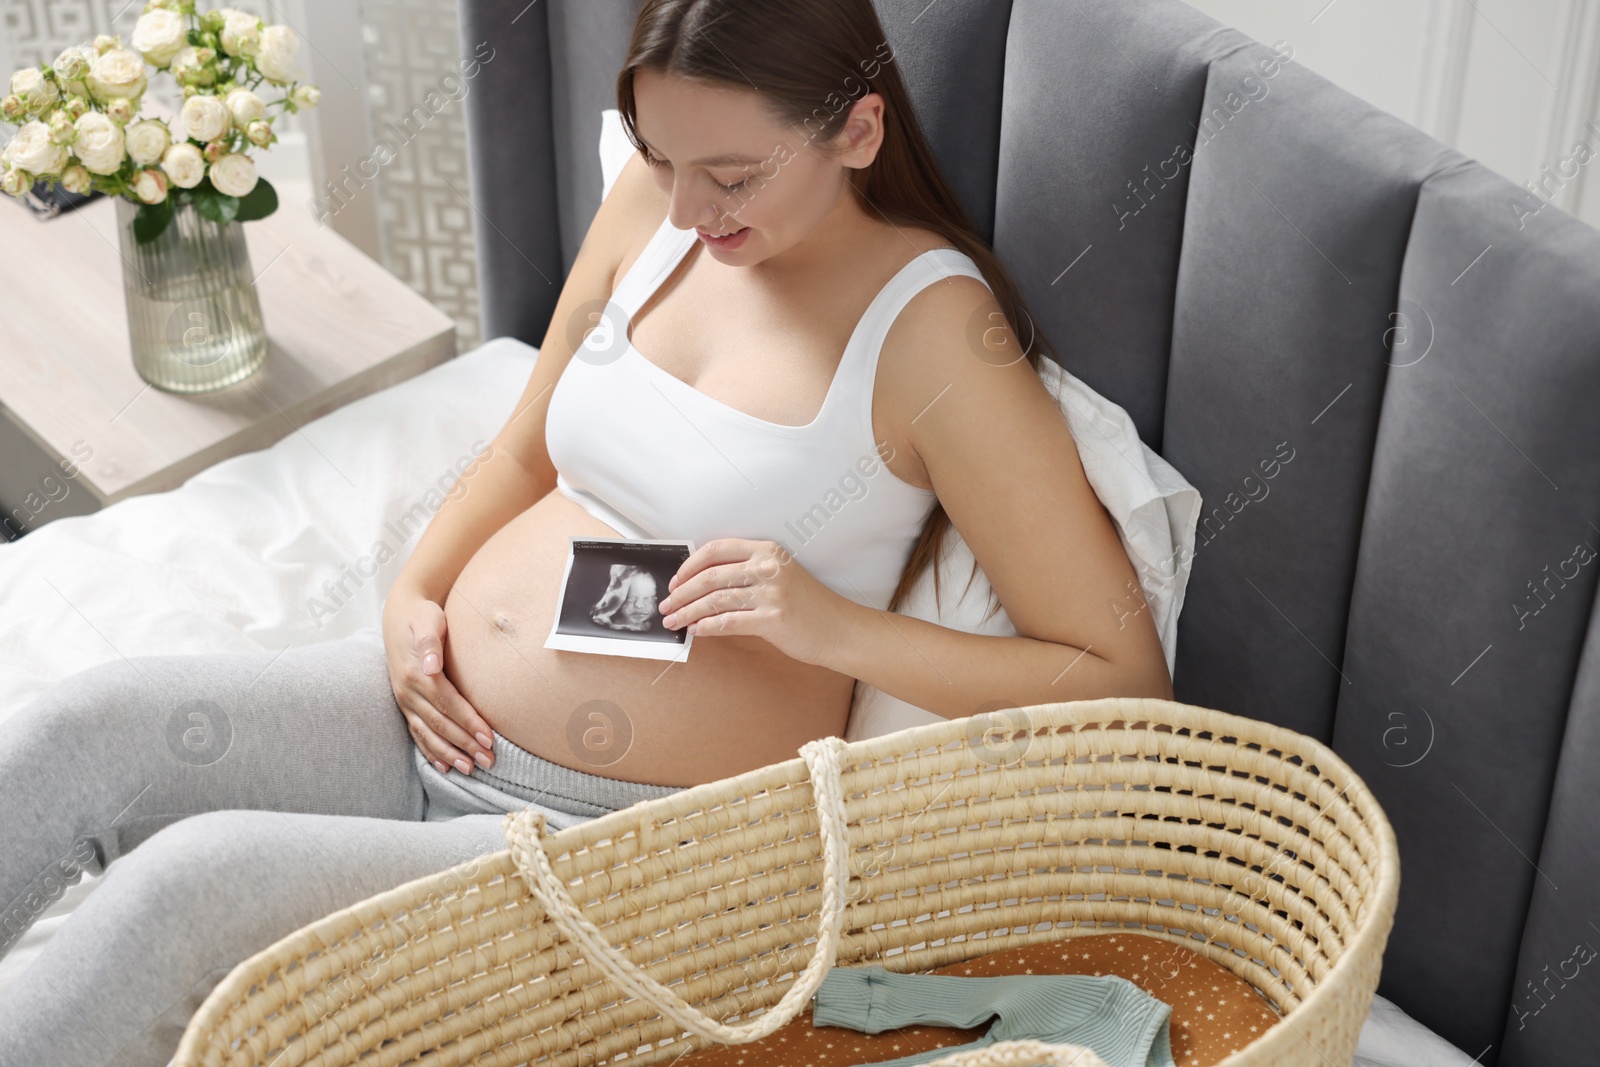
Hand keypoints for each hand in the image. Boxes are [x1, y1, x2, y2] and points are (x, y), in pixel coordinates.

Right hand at [380, 590, 495, 775]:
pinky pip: (417, 733)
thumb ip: (429, 641)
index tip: (489, 738)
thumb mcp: (426, 620)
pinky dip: (430, 751)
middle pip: (440, 724)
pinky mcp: (406, 705)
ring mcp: (405, 701)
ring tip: (471, 770)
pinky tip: (445, 766)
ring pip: (428, 734)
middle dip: (465, 744)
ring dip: (449, 754)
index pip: (447, 703)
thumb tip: (431, 663)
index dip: (468, 722)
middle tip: (489, 761)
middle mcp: (408, 691)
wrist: (399, 615)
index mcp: (416, 673)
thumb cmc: (422, 617)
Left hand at [656, 538, 848, 666]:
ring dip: (687, 612)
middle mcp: (767, 567)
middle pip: (709, 576)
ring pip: (714, 600)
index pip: (715, 550)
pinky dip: (706, 628)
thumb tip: (701, 584)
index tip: (675, 581)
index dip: (688, 566)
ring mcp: (771, 593)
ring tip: (674, 622)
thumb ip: (747, 572)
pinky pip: (727, 622)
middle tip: (666, 606)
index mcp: (766, 550)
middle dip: (680, 593)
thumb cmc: (807, 604)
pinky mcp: (772, 619)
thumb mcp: (779, 575)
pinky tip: (696, 631)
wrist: (838, 629)